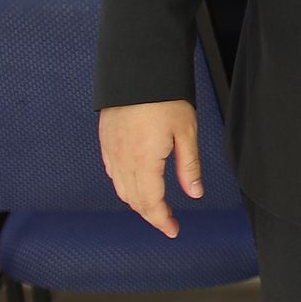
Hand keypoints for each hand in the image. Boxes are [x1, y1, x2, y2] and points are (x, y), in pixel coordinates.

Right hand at [98, 101, 202, 237]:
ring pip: (120, 188)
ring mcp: (111, 150)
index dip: (161, 220)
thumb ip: (189, 166)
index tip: (172, 230)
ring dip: (137, 202)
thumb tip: (195, 193)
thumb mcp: (186, 132)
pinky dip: (124, 186)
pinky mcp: (105, 141)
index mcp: (144, 161)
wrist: (136, 71)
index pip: (151, 203)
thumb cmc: (165, 97)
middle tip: (166, 222)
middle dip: (150, 215)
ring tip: (154, 206)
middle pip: (133, 200)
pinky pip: (112, 173)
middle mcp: (123, 160)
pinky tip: (135, 184)